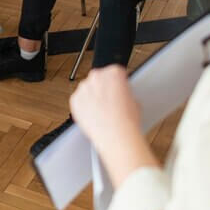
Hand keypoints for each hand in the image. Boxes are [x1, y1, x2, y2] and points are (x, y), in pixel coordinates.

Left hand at [70, 65, 156, 185]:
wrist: (116, 136)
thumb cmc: (126, 120)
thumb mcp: (134, 100)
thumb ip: (124, 91)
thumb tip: (120, 94)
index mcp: (113, 72)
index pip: (115, 72)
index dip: (118, 83)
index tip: (118, 90)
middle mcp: (96, 76)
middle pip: (100, 78)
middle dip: (104, 88)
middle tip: (110, 101)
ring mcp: (84, 88)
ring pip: (88, 89)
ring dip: (93, 96)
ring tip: (102, 111)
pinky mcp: (74, 100)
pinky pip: (78, 100)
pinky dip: (84, 106)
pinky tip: (93, 114)